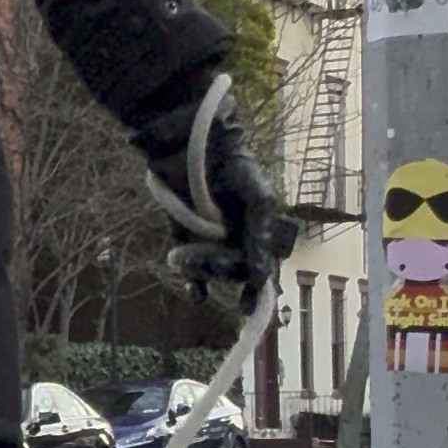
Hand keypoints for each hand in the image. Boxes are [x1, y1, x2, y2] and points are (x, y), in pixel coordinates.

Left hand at [142, 76, 296, 309]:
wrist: (192, 142)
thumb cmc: (233, 163)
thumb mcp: (257, 196)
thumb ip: (261, 233)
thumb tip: (261, 275)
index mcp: (258, 229)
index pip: (262, 266)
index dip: (258, 288)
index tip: (249, 305)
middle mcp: (237, 239)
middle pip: (235, 271)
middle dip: (223, 269)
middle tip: (208, 259)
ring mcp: (211, 241)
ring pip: (213, 273)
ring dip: (203, 272)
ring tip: (187, 259)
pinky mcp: (185, 238)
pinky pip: (192, 271)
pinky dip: (194, 285)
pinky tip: (194, 293)